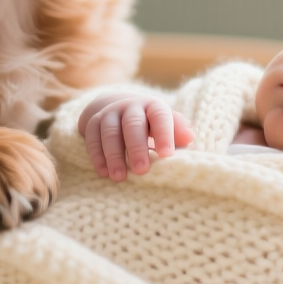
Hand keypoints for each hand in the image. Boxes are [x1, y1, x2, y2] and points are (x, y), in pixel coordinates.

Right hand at [78, 93, 193, 180]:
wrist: (119, 108)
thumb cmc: (150, 124)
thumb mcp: (167, 125)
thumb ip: (178, 132)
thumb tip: (189, 137)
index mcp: (152, 106)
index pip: (159, 117)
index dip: (164, 134)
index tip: (167, 155)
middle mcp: (130, 106)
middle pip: (132, 123)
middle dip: (136, 147)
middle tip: (141, 170)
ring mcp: (109, 113)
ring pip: (110, 131)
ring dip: (114, 155)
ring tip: (119, 177)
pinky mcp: (93, 122)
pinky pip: (92, 137)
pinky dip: (97, 156)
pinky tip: (103, 172)